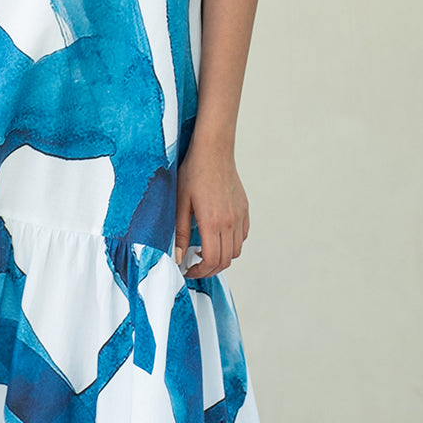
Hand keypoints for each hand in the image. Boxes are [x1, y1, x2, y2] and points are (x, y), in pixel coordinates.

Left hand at [174, 135, 249, 278]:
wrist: (214, 151)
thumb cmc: (193, 173)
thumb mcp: (180, 203)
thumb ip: (179, 233)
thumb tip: (178, 258)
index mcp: (212, 222)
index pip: (213, 260)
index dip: (200, 272)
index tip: (189, 270)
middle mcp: (229, 222)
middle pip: (226, 260)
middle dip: (209, 269)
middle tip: (195, 266)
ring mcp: (239, 216)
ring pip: (236, 251)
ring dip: (221, 258)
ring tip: (205, 253)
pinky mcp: (244, 210)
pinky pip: (242, 236)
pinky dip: (232, 244)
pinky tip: (217, 237)